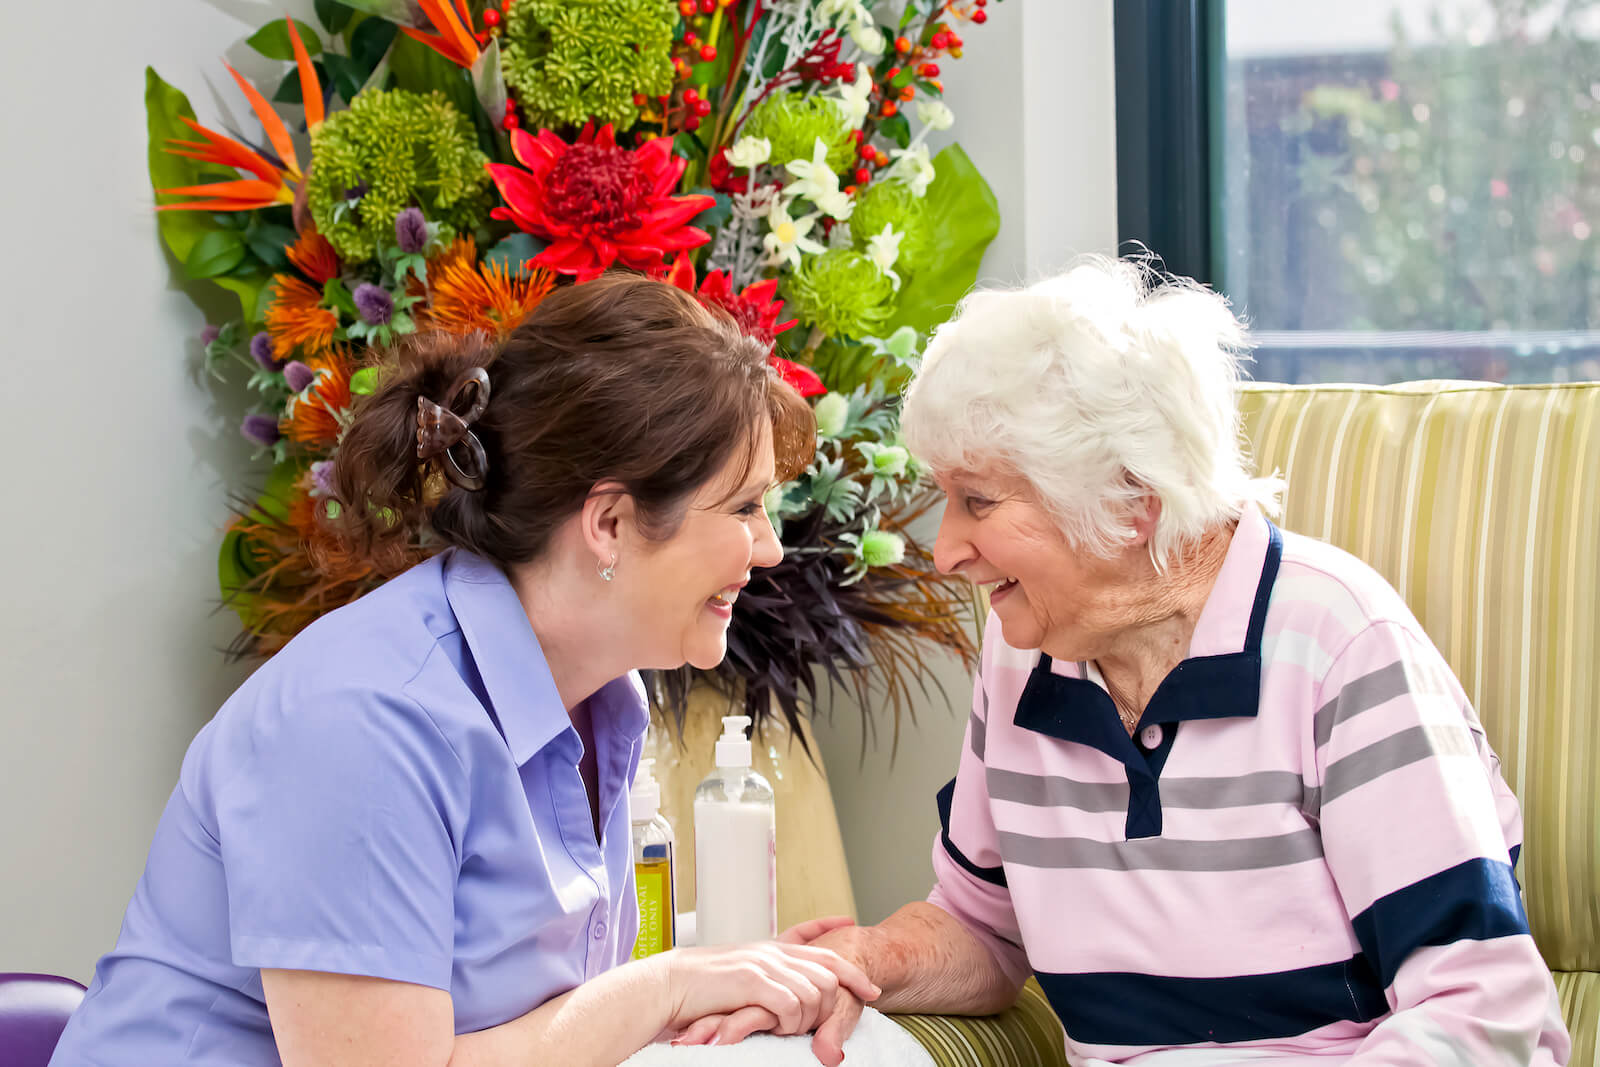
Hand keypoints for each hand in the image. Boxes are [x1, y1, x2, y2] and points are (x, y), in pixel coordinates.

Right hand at [659, 919, 878, 1046]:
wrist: (666, 987)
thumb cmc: (696, 991)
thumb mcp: (734, 976)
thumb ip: (760, 977)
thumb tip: (779, 992)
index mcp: (766, 948)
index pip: (810, 935)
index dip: (832, 929)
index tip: (851, 923)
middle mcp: (770, 952)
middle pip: (828, 968)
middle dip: (839, 996)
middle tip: (829, 1023)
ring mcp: (763, 965)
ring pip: (816, 991)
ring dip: (812, 1017)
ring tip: (793, 1030)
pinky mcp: (753, 982)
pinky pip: (793, 1005)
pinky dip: (793, 1022)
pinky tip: (780, 1028)